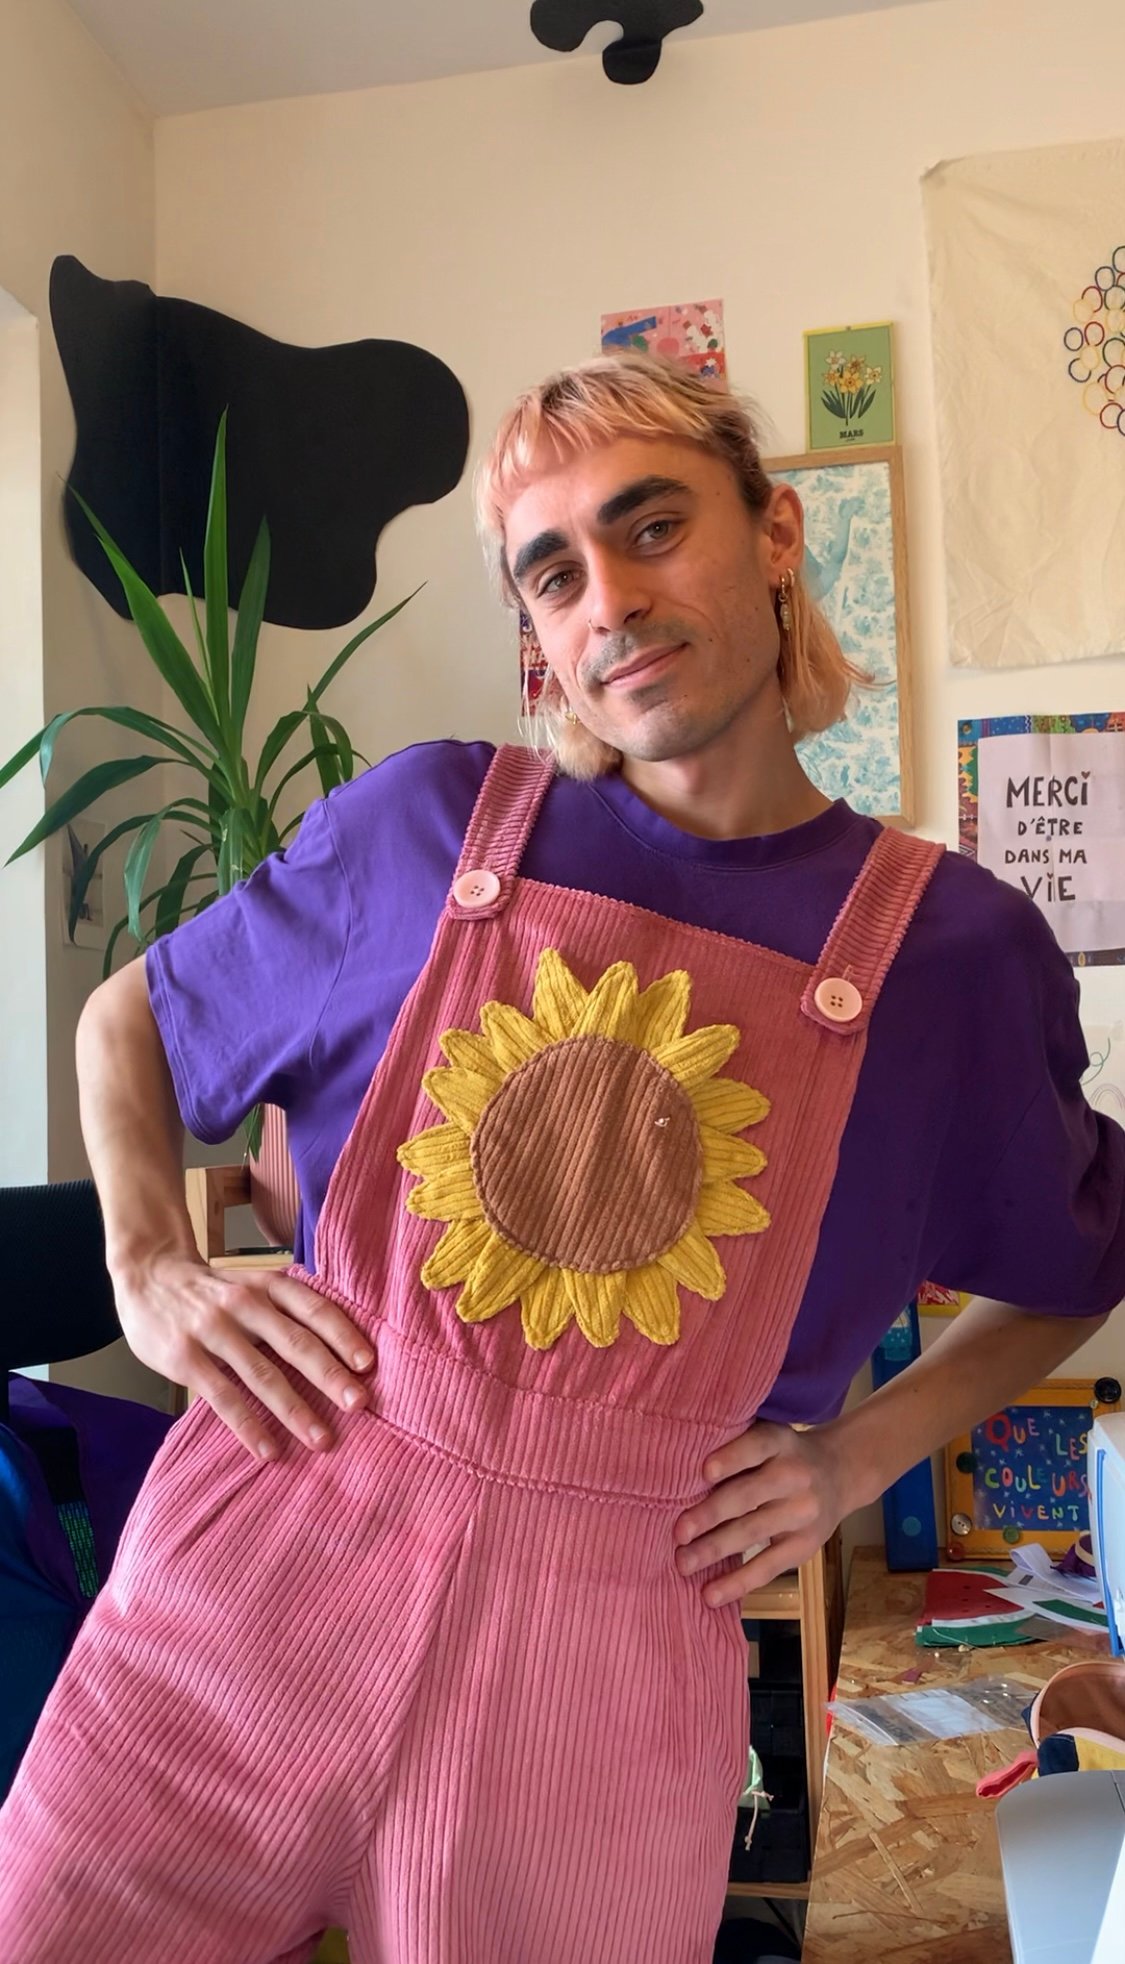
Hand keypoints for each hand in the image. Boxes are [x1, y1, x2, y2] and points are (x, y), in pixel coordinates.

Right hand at [113, 1252, 373, 1459]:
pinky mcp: (185, 1358)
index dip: (343, 1335)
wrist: (147, 1274)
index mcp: (267, 1285)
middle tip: (360, 1404)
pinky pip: (223, 1396)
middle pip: (295, 1341)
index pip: (314, 1308)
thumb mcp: (251, 1283)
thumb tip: (338, 1348)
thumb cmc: (211, 1289)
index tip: (369, 1364)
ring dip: (294, 1410)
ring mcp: (213, 1330)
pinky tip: (267, 1450)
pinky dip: (247, 1425)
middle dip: (330, 1375)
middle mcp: (244, 1303)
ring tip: (322, 1439)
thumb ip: (285, 1309)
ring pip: (262, 1373)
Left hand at [673, 1421, 849, 1608]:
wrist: (840, 1473)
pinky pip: (767, 1567)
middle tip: (678, 1533)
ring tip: (683, 1564)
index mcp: (779, 1441)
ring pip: (753, 1532)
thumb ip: (733, 1447)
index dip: (731, 1458)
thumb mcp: (767, 1438)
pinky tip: (710, 1595)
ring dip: (714, 1550)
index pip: (755, 1446)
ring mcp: (802, 1512)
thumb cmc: (781, 1455)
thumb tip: (676, 1474)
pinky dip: (737, 1582)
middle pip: (748, 1495)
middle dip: (710, 1514)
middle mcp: (794, 1474)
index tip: (704, 1472)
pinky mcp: (804, 1546)